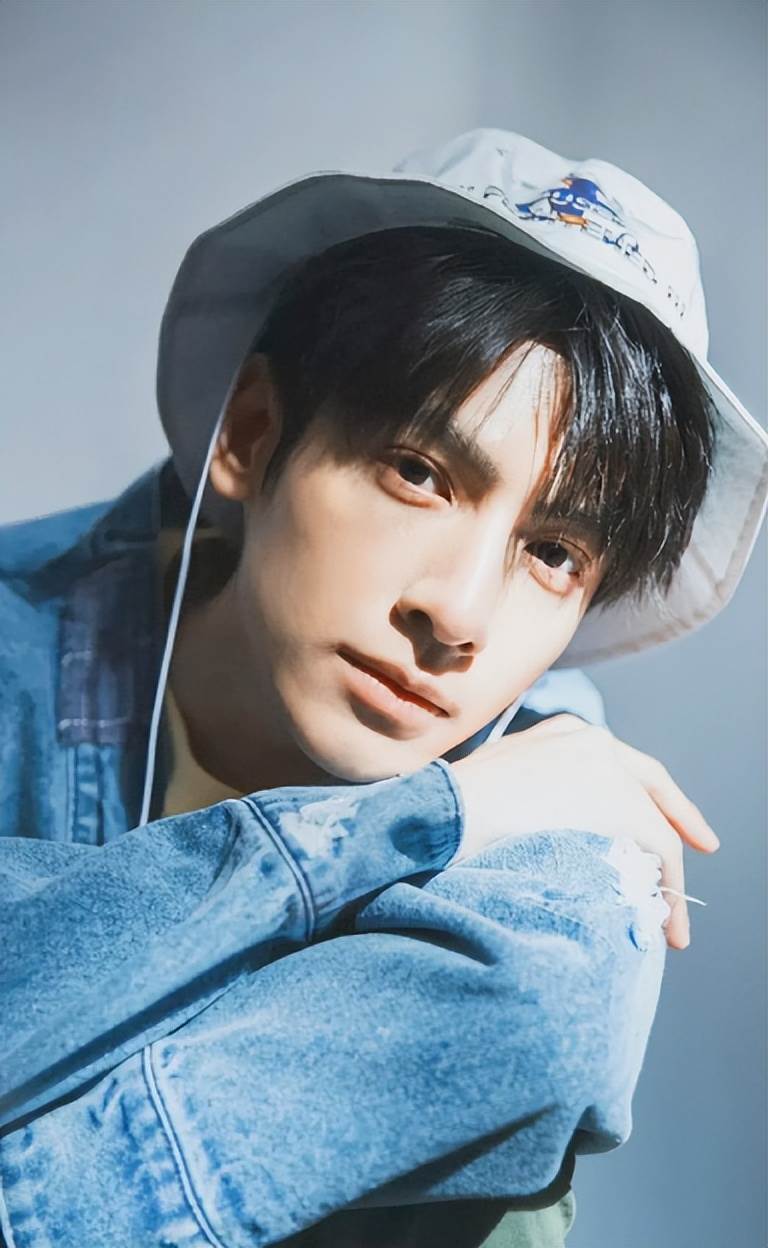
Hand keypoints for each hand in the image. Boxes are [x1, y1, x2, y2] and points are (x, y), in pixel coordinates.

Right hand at [449, 714, 718, 950]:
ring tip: (672, 921)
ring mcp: (609, 767)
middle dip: (680, 820)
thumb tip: (544, 825)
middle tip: (704, 846)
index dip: (644, 795)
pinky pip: (661, 848)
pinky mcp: (620, 801)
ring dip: (670, 876)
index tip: (660, 821)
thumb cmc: (455, 808)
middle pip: (651, 784)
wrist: (451, 809)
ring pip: (657, 824)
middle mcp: (592, 740)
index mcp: (563, 732)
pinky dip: (671, 889)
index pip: (618, 763)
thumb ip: (531, 793)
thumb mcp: (499, 786)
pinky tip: (668, 923)